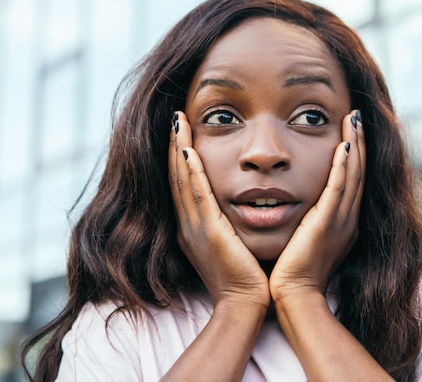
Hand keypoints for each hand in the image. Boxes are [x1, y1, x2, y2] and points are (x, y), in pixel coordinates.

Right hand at [169, 112, 269, 308]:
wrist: (245, 303)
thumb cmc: (245, 276)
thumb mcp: (230, 244)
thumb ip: (225, 224)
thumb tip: (233, 205)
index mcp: (193, 227)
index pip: (183, 183)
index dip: (179, 156)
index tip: (182, 131)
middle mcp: (188, 225)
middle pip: (177, 177)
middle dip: (175, 145)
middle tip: (176, 118)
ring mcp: (194, 228)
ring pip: (182, 181)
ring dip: (179, 150)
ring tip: (178, 123)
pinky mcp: (208, 232)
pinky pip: (196, 195)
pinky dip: (190, 172)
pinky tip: (189, 150)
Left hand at [270, 110, 364, 299]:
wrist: (294, 297)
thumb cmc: (293, 273)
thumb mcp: (305, 241)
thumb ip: (307, 222)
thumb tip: (297, 206)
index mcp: (342, 223)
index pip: (351, 180)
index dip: (353, 154)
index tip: (350, 131)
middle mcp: (348, 219)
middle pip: (358, 172)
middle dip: (359, 142)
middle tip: (357, 116)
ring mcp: (342, 221)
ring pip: (354, 175)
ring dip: (355, 145)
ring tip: (354, 119)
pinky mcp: (328, 224)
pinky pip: (340, 188)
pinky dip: (344, 165)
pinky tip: (344, 144)